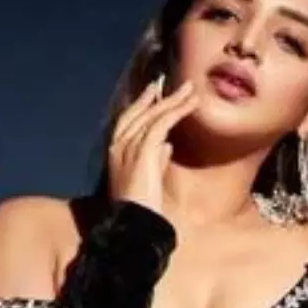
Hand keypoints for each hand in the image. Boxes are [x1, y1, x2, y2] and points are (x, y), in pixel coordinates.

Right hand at [107, 75, 198, 212]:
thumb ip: (155, 159)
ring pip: (153, 115)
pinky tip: (191, 104)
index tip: (155, 92)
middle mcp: (118, 145)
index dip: (142, 104)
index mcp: (115, 152)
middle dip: (158, 97)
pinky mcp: (143, 150)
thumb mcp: (148, 178)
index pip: (128, 120)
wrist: (136, 222)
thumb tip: (167, 146)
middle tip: (176, 84)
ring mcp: (129, 146)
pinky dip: (178, 111)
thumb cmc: (142, 207)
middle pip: (139, 112)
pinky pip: (163, 123)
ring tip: (191, 90)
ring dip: (174, 100)